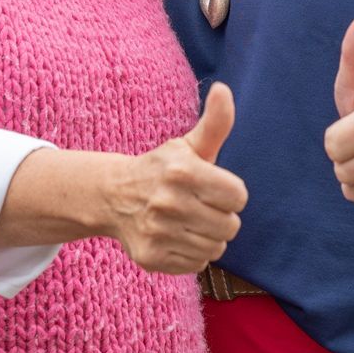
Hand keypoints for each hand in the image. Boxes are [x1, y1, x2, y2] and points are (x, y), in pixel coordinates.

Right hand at [106, 84, 248, 273]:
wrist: (114, 197)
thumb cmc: (163, 169)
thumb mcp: (189, 145)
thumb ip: (215, 122)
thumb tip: (223, 88)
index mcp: (183, 171)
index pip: (238, 196)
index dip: (230, 193)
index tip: (212, 188)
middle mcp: (168, 202)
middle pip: (230, 225)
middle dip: (221, 216)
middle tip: (200, 206)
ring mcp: (158, 232)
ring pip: (215, 247)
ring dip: (208, 236)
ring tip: (188, 222)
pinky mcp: (151, 257)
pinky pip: (197, 263)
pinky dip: (192, 253)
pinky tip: (176, 237)